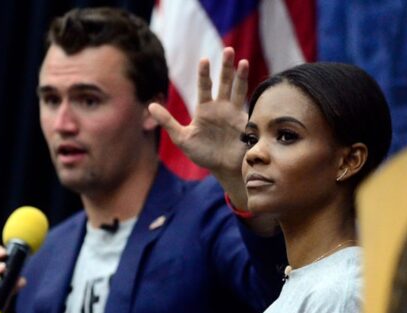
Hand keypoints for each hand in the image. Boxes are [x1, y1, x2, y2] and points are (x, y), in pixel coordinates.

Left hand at [149, 47, 248, 193]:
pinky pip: (249, 107)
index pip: (204, 86)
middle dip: (226, 67)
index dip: (205, 74)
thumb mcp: (182, 139)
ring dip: (241, 76)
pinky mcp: (245, 122)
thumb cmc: (203, 154)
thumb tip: (150, 105)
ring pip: (238, 90)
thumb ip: (168, 122)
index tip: (204, 60)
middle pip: (224, 82)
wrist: (223, 169)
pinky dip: (252, 97)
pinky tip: (256, 88)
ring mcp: (234, 113)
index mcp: (205, 109)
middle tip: (228, 50)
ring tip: (243, 61)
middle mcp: (221, 107)